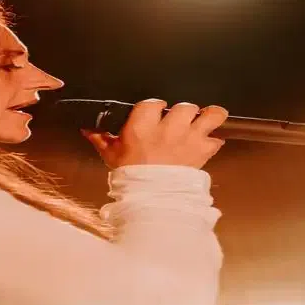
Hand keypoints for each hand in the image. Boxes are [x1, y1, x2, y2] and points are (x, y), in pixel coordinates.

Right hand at [82, 99, 228, 168]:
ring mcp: (188, 139)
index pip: (153, 102)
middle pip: (184, 105)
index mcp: (143, 126)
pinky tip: (207, 143)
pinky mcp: (202, 152)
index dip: (156, 106)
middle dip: (183, 113)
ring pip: (210, 115)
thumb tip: (87, 128)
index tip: (155, 113)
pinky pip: (216, 139)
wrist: (150, 202)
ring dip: (209, 117)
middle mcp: (168, 128)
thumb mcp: (111, 155)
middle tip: (178, 122)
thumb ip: (101, 138)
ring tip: (205, 120)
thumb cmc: (129, 177)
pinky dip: (213, 141)